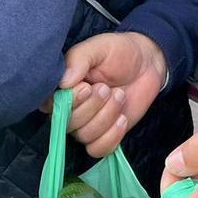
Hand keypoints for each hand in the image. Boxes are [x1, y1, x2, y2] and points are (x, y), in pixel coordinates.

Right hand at [59, 32, 166, 156]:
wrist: (147, 63)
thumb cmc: (118, 52)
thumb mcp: (98, 48)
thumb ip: (78, 60)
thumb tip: (63, 82)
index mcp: (62, 87)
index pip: (50, 105)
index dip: (68, 102)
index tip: (86, 87)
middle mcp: (70, 108)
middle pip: (68, 123)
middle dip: (92, 107)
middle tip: (106, 88)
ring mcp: (87, 124)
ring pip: (85, 136)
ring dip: (106, 117)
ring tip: (119, 96)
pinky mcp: (104, 135)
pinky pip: (98, 149)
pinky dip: (111, 136)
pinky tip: (122, 118)